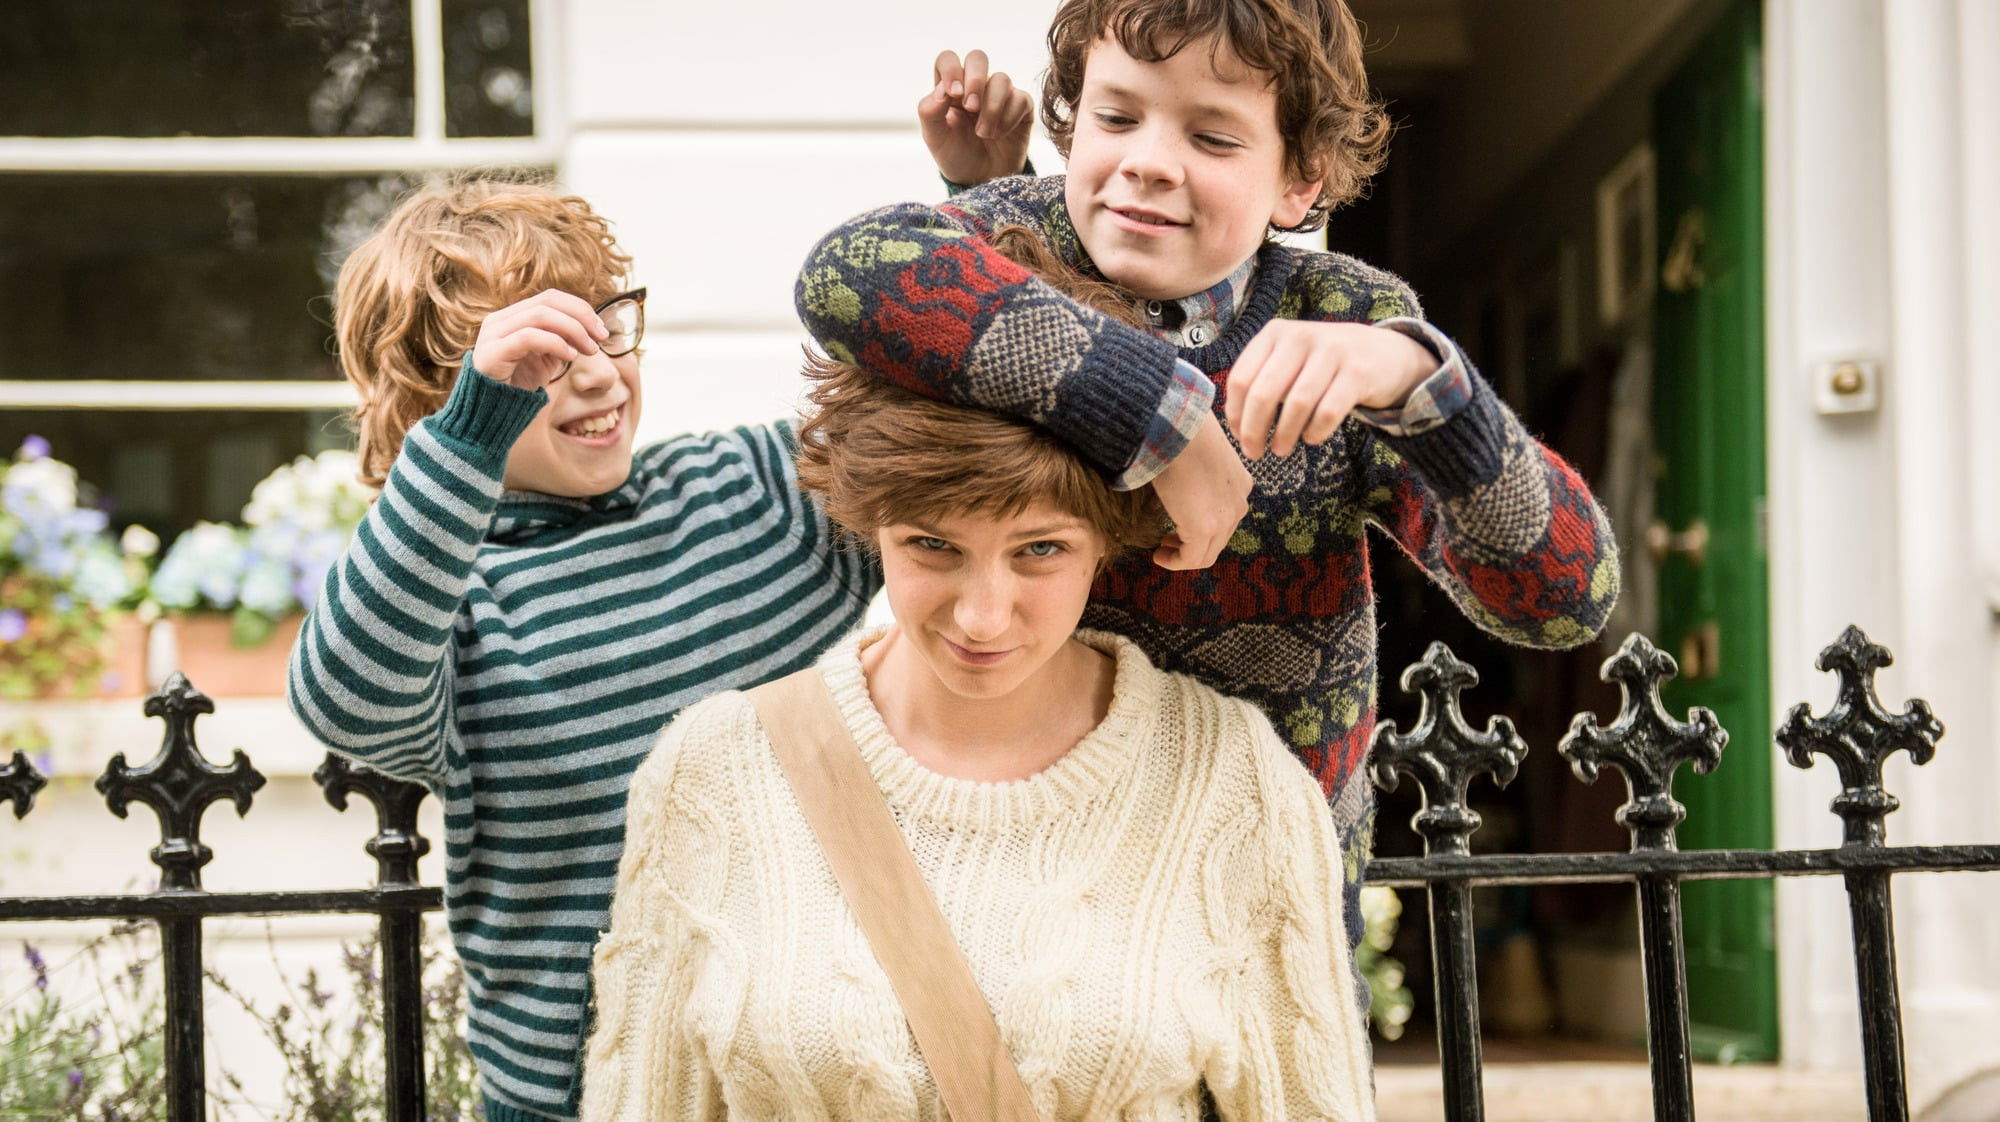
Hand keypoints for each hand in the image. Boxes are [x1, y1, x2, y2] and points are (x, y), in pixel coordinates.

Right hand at [468, 289, 609, 390]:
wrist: (493, 411)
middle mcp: (500, 319)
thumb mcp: (547, 357)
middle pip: (547, 301)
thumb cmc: (519, 383)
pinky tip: (569, 356)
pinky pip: (528, 337)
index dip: (580, 308)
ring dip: (573, 330)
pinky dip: (555, 343)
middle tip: (601, 337)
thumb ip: (563, 339)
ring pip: (540, 315)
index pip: (550, 298)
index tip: (601, 329)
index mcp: (512, 316)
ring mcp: (493, 334)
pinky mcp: (492, 352)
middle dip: (581, 316)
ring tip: (589, 349)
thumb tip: (591, 330)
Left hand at [919, 49, 1034, 187]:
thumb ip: (929, 112)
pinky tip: (1000, 134)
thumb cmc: (957, 157)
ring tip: (984, 134)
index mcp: (951, 89)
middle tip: (970, 107)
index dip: (951, 70)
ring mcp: (1000, 95)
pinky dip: (1008, 117)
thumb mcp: (935, 139)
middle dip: (975, 79)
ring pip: (1001, 79)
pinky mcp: (1021, 107)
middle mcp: (976, 87)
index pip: (948, 59)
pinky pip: (1020, 98)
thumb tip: (940, 90)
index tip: (952, 95)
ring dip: (991, 108)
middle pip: (978, 58)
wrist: (982, 181)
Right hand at [1148, 412, 1252, 569]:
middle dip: (1193, 544)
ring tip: (1162, 551)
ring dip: (1183, 557)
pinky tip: (1158, 555)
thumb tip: (1177, 481)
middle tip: (1168, 542)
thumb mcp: (1199, 455)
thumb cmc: (1180, 433)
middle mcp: (1239, 504)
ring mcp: (1225, 518)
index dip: (1203, 528)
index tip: (1179, 528)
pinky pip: (1191, 559)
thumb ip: (1197, 473)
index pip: (1225, 517)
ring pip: (1207, 553)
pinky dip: (1174, 562)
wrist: (1177, 429)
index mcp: (1240, 484)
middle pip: (1218, 539)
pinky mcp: (1204, 529)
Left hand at [1224, 321, 1436, 458]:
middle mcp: (1301, 337)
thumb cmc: (1325, 365)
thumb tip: (1235, 423)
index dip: (1235, 414)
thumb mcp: (1291, 358)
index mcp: (1275, 333)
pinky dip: (1315, 431)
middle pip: (1263, 393)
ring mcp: (1332, 351)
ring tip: (1281, 450)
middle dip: (1254, 430)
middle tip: (1254, 453)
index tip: (1238, 437)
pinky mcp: (1357, 372)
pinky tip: (1311, 438)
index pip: (1241, 378)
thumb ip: (1263, 378)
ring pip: (1296, 404)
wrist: (1386, 353)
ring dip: (1284, 435)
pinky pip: (1328, 411)